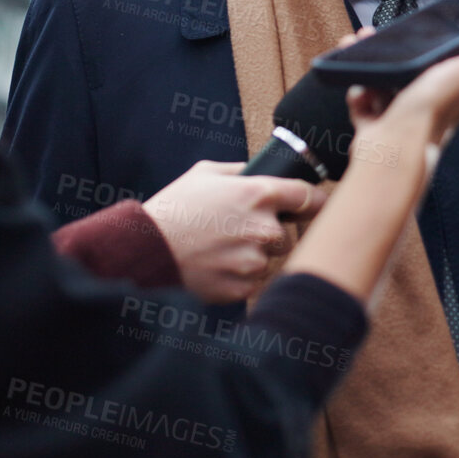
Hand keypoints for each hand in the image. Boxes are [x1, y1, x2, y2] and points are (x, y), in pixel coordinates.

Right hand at [142, 160, 326, 304]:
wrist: (146, 250)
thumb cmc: (174, 208)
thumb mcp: (205, 173)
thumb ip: (241, 171)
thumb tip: (261, 171)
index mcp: (259, 195)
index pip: (309, 197)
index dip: (312, 201)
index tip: (312, 206)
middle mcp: (264, 229)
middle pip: (287, 234)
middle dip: (267, 232)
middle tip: (235, 230)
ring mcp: (255, 261)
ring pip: (268, 258)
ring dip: (252, 254)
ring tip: (219, 248)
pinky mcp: (244, 287)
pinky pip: (253, 280)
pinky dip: (238, 275)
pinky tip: (214, 264)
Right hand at [283, 25, 458, 300]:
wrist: (390, 152)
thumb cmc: (427, 118)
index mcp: (452, 95)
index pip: (445, 64)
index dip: (429, 46)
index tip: (413, 30)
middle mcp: (428, 108)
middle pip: (408, 71)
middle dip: (390, 54)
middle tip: (373, 39)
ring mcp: (401, 119)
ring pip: (382, 85)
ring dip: (369, 69)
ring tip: (357, 54)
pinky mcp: (377, 129)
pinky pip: (364, 105)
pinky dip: (358, 97)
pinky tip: (358, 90)